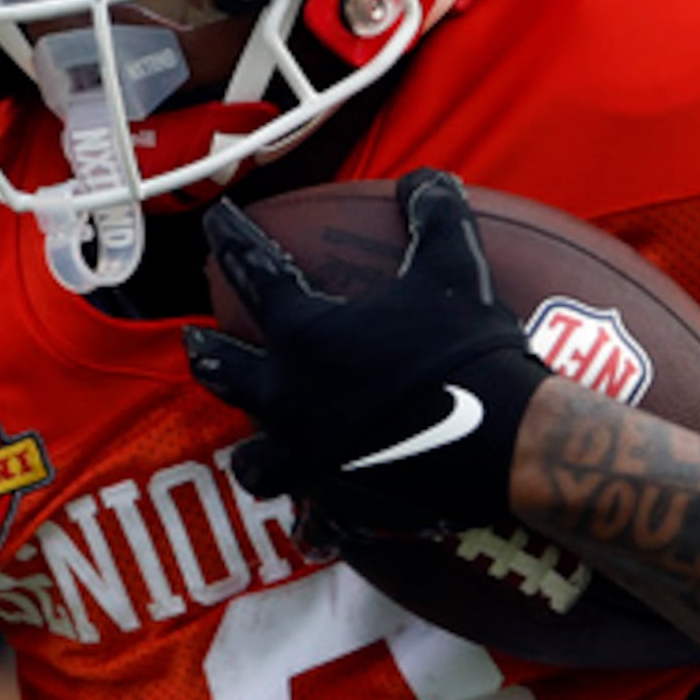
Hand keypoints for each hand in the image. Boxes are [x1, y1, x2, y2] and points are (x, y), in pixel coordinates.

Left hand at [184, 170, 547, 545]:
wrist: (506, 443)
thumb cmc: (468, 350)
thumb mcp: (455, 268)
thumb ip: (434, 216)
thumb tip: (428, 177)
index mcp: (307, 338)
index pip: (255, 277)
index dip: (234, 244)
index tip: (215, 226)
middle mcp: (291, 402)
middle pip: (227, 375)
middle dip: (208, 354)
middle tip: (192, 340)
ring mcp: (310, 461)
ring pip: (254, 461)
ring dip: (250, 448)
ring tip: (252, 445)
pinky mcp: (340, 506)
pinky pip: (313, 520)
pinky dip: (313, 519)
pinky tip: (315, 521)